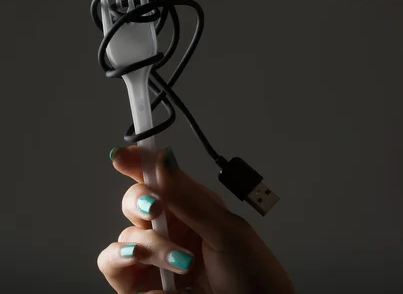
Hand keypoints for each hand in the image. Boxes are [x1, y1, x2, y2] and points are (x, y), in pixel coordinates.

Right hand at [97, 146, 294, 293]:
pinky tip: (166, 287)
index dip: (138, 163)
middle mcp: (170, 229)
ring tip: (184, 265)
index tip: (122, 156)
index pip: (159, 178)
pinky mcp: (140, 287)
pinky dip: (135, 275)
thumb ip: (190, 198)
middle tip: (156, 210)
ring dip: (151, 249)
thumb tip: (165, 158)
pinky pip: (116, 271)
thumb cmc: (252, 273)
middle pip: (133, 204)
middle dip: (141, 205)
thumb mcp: (226, 231)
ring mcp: (154, 259)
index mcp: (192, 208)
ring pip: (125, 239)